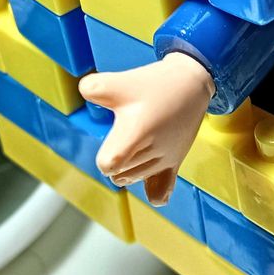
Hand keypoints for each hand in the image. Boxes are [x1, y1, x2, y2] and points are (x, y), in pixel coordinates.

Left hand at [81, 52, 214, 205]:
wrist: (190, 83)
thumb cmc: (156, 84)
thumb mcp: (121, 82)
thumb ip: (94, 87)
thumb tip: (83, 92)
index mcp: (136, 134)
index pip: (109, 164)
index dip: (104, 155)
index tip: (111, 137)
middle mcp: (152, 152)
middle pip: (119, 174)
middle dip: (116, 158)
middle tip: (126, 134)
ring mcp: (166, 159)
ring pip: (135, 178)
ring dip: (130, 167)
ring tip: (137, 143)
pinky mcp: (176, 161)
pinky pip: (163, 190)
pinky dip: (154, 192)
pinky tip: (150, 188)